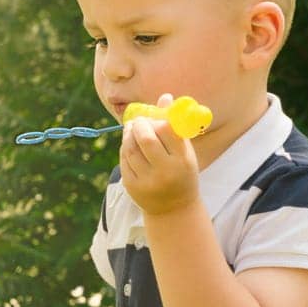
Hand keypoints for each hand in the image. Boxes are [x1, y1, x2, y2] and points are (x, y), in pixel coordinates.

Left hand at [120, 93, 200, 217]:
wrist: (173, 209)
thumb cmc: (180, 172)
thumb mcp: (184, 152)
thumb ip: (174, 126)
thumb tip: (165, 96)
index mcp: (183, 160)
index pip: (167, 130)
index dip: (156, 119)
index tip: (151, 116)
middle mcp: (166, 172)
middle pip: (145, 139)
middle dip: (139, 125)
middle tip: (137, 121)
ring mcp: (148, 181)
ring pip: (130, 148)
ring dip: (128, 134)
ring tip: (131, 130)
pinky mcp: (132, 187)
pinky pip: (124, 160)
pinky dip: (125, 149)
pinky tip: (129, 145)